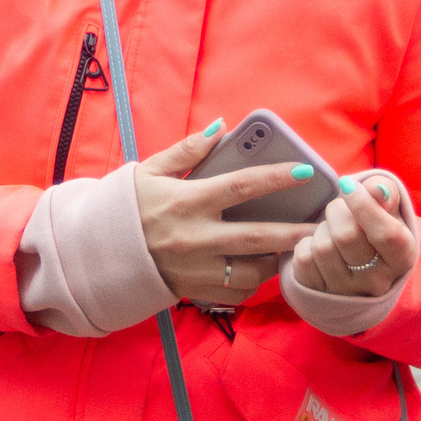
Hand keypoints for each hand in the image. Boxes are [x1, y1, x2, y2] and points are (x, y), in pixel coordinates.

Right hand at [132, 124, 320, 306]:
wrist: (96, 254)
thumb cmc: (126, 208)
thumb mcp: (149, 171)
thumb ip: (187, 150)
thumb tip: (221, 127)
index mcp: (186, 202)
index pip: (240, 186)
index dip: (275, 177)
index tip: (304, 172)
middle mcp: (194, 238)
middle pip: (257, 237)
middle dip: (295, 232)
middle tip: (323, 226)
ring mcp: (195, 269)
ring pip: (251, 272)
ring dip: (277, 261)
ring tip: (295, 248)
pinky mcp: (193, 291)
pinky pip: (235, 293)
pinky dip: (254, 283)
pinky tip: (263, 269)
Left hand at [291, 174, 416, 299]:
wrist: (357, 260)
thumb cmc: (374, 225)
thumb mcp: (388, 208)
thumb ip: (386, 193)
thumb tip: (377, 189)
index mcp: (402, 259)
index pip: (386, 234)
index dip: (363, 204)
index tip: (348, 184)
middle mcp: (377, 281)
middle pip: (347, 237)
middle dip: (337, 211)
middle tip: (339, 209)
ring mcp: (347, 291)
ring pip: (322, 247)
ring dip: (321, 228)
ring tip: (331, 229)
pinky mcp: (319, 293)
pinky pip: (303, 259)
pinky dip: (306, 243)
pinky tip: (318, 245)